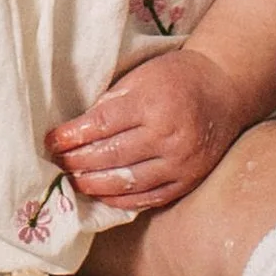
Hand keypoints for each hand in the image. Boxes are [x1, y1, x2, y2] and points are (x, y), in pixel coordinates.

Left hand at [48, 46, 245, 216]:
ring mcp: (180, 162)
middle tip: (57, 164)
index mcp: (152, 104)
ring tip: (74, 181)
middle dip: (77, 162)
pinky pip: (150, 198)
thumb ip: (112, 101)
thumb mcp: (141, 75)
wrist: (223, 89)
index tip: (52, 141)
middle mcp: (167, 136)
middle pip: (111, 156)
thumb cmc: (176, 77)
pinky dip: (122, 200)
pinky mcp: (188, 180)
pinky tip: (103, 195)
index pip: (102, 124)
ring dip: (95, 185)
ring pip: (128, 182)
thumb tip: (77, 129)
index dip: (72, 136)